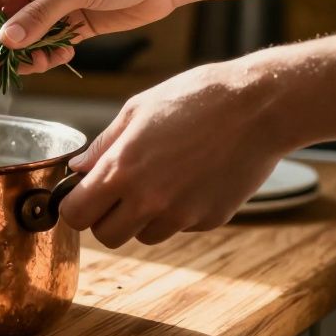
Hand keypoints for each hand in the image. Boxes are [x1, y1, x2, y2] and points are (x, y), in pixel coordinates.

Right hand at [0, 0, 182, 73]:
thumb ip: (39, 15)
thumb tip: (5, 40)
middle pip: (7, 18)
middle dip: (9, 43)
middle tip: (10, 67)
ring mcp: (56, 2)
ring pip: (28, 35)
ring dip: (31, 52)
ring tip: (43, 63)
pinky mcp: (74, 21)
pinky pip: (50, 42)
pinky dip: (51, 53)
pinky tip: (63, 55)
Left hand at [58, 61, 290, 247]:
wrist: (260, 107)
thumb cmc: (195, 98)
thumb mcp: (137, 110)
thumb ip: (104, 145)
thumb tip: (79, 168)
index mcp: (121, 170)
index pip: (76, 216)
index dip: (75, 207)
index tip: (82, 195)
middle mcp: (148, 200)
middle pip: (106, 237)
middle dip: (105, 218)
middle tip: (117, 193)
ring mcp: (181, 215)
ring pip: (144, 236)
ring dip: (143, 218)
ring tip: (160, 180)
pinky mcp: (210, 220)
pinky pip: (180, 227)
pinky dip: (178, 212)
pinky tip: (191, 179)